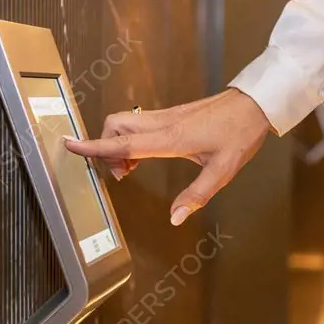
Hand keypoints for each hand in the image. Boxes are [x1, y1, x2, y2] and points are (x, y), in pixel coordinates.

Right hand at [63, 88, 271, 225]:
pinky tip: (144, 157)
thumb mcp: (222, 171)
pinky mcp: (171, 116)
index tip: (69, 145)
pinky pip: (137, 124)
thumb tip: (175, 218)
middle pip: (114, 127)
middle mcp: (162, 123)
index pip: (122, 143)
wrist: (254, 105)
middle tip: (119, 174)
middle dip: (104, 147)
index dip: (94, 146)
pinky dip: (130, 140)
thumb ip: (197, 195)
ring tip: (131, 169)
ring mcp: (165, 117)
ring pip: (124, 123)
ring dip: (117, 144)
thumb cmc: (240, 135)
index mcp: (170, 138)